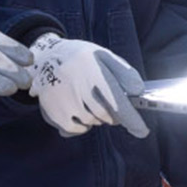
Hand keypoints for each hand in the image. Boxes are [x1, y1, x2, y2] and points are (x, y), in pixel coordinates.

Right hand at [28, 33, 150, 138]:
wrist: (45, 58)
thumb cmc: (82, 60)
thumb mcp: (103, 56)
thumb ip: (124, 72)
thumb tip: (139, 91)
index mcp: (92, 68)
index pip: (116, 100)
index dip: (131, 119)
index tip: (142, 131)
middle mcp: (77, 84)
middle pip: (106, 115)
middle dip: (113, 113)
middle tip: (106, 102)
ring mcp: (63, 100)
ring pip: (92, 122)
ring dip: (97, 117)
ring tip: (87, 100)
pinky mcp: (53, 112)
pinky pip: (76, 129)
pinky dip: (82, 124)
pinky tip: (77, 109)